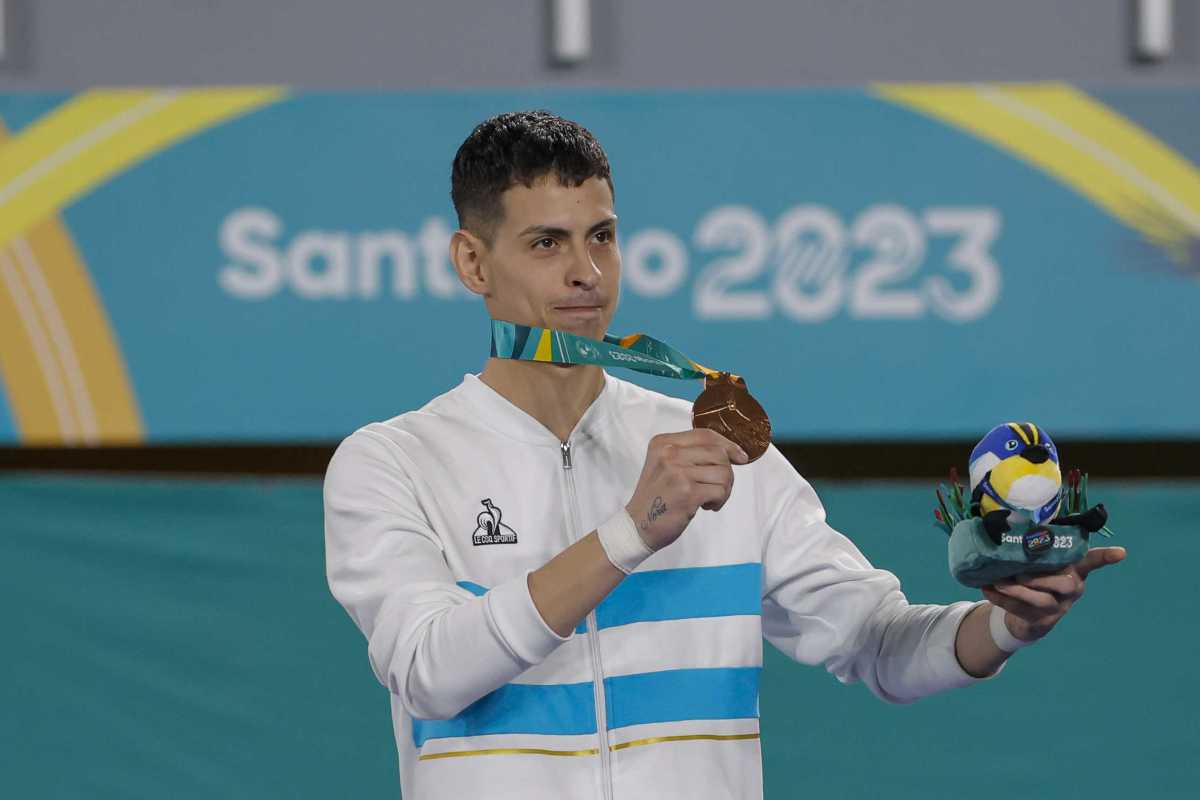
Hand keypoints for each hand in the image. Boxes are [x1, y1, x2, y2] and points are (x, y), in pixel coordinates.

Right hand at [625, 428, 748, 551]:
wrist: (637, 525)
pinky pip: (720, 491)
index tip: (740, 457)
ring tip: (709, 499)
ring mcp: (678, 472)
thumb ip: (689, 454)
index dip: (727, 444)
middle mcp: (669, 453)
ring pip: (723, 473)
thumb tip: (731, 452)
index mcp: (663, 443)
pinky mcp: (687, 492)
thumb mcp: (665, 466)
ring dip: (724, 490)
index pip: (705, 435)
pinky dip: (719, 501)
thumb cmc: (656, 497)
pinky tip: (705, 507)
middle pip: (718, 453)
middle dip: (726, 473)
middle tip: (716, 488)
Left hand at [981, 546, 1126, 642]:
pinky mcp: (1041, 621)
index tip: (1121, 552)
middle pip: (1066, 585)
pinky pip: (1020, 610)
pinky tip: (987, 589)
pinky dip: (1001, 599)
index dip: (1105, 557)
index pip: (1092, 561)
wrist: (1027, 617)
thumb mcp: (1040, 563)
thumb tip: (1007, 520)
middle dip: (1042, 579)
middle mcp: (1071, 590)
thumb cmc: (1035, 578)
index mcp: (1074, 570)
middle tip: (1020, 576)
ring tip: (998, 583)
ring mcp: (1058, 608)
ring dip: (1016, 591)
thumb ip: (1034, 549)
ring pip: (1041, 600)